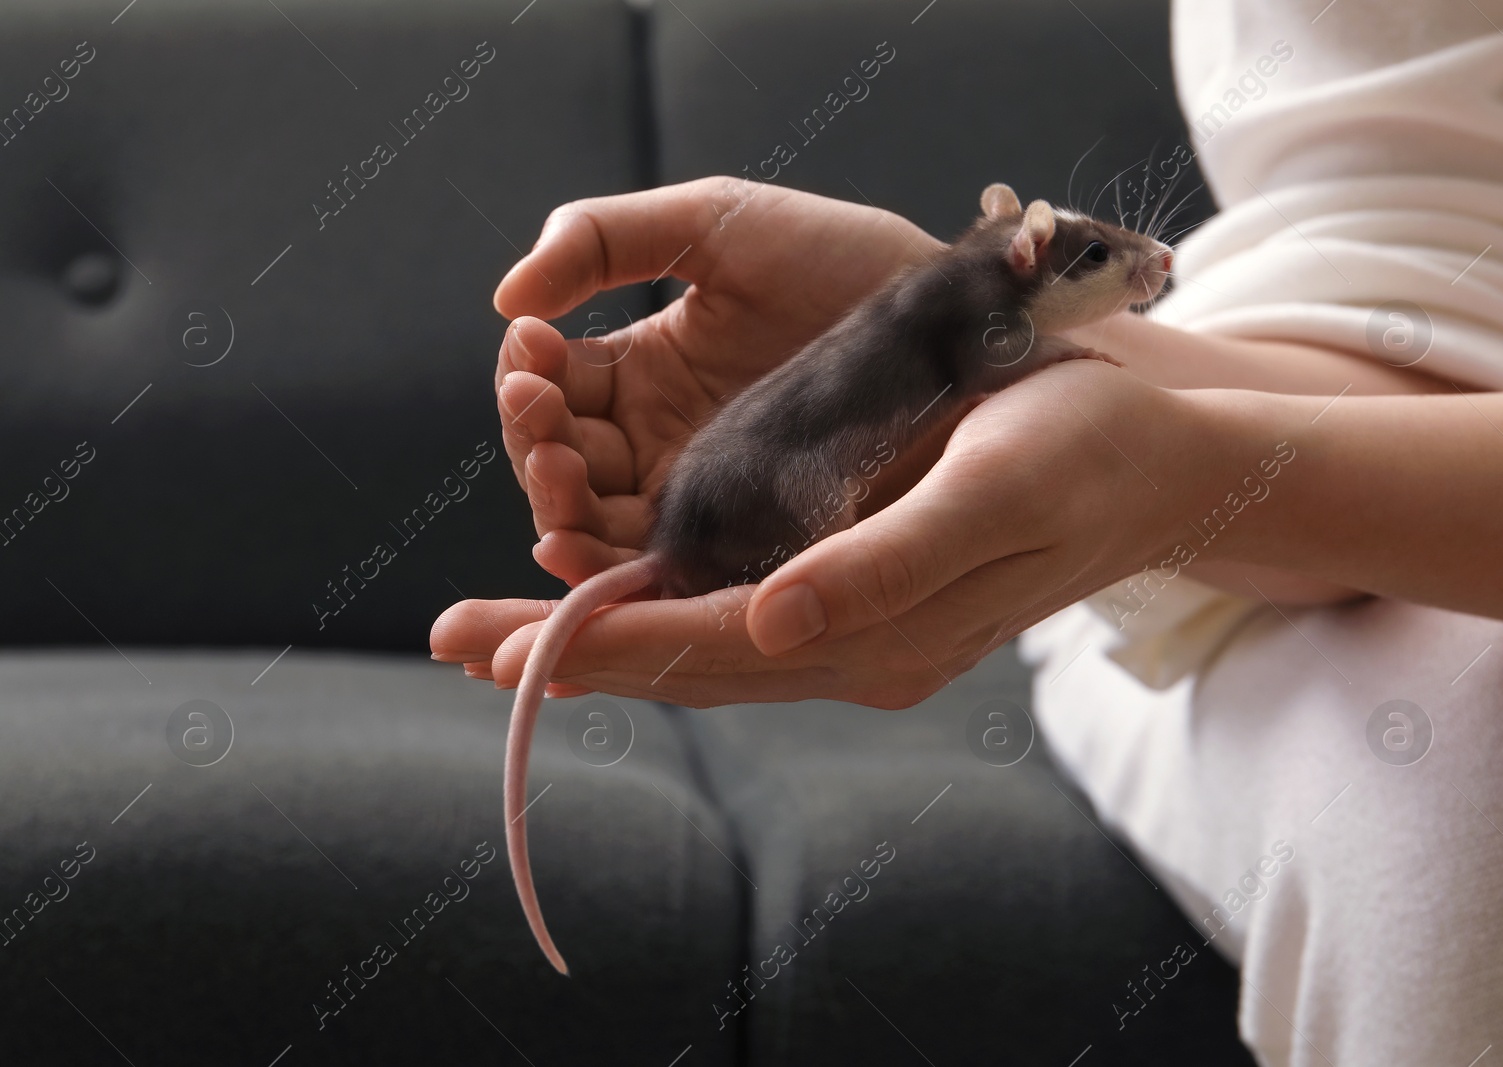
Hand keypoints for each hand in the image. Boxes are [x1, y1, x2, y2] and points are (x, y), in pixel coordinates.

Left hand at [434, 360, 1240, 707]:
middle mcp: (857, 652)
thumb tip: (769, 628)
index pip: (710, 652)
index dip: (599, 648)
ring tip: (502, 630)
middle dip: (570, 654)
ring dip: (603, 637)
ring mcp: (860, 634)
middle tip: (456, 638)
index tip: (498, 647)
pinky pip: (741, 622)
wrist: (1162, 464)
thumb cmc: (1082, 450)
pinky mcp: (863, 602)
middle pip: (688, 664)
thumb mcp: (992, 491)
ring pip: (706, 650)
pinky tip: (612, 596)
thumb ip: (884, 565)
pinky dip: (663, 611)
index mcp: (881, 634)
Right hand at [487, 176, 945, 586]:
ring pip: (603, 538)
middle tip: (538, 413)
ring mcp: (706, 507)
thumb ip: (605, 238)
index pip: (552, 396)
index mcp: (642, 376)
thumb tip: (507, 297)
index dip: (529, 382)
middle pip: (563, 477)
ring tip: (557, 474)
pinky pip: (673, 581)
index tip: (533, 349)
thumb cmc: (843, 261)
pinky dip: (620, 577)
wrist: (956, 318)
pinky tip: (592, 554)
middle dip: (536, 450)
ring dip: (561, 513)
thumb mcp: (717, 224)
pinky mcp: (753, 555)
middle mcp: (661, 452)